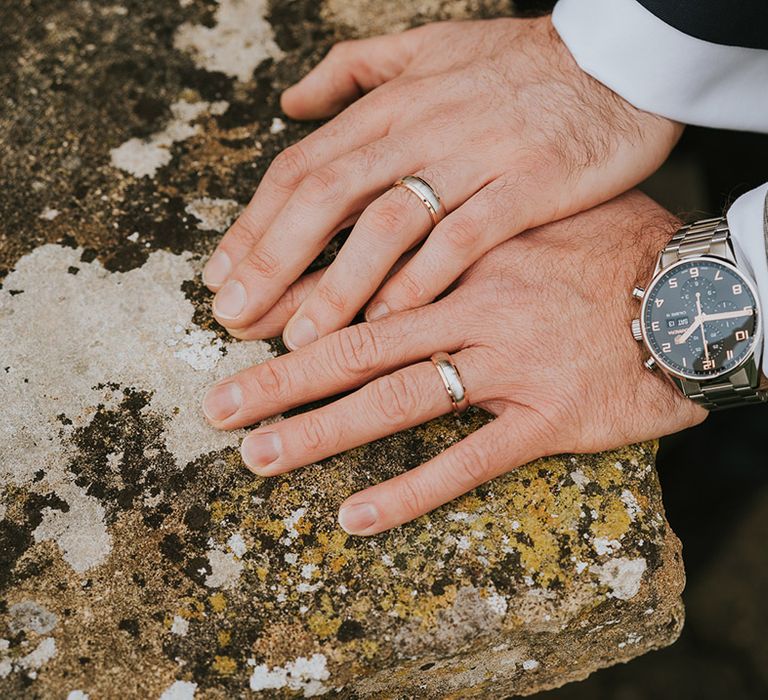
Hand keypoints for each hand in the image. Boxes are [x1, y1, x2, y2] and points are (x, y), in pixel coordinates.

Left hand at [202, 17, 680, 349]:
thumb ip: (356, 70)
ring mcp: (476, 156)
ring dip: (338, 284)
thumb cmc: (521, 62)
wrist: (622, 57)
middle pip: (326, 197)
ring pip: (387, 224)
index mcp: (393, 102)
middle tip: (235, 317)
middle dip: (273, 261)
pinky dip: (421, 279)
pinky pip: (463, 239)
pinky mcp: (529, 184)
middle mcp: (423, 128)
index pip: (303, 166)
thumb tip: (293, 100)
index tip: (222, 274)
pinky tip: (389, 321)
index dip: (256, 223)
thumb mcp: (429, 47)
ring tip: (299, 338)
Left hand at [202, 192, 704, 534]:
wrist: (695, 294)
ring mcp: (510, 365)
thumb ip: (466, 229)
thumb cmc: (614, 250)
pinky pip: (471, 459)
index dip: (298, 310)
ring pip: (398, 400)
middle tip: (219, 406)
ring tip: (260, 457)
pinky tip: (359, 516)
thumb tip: (405, 240)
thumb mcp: (534, 215)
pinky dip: (413, 490)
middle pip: (358, 345)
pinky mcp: (548, 417)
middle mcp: (476, 307)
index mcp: (466, 256)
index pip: (363, 283)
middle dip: (281, 377)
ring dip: (323, 432)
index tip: (246, 331)